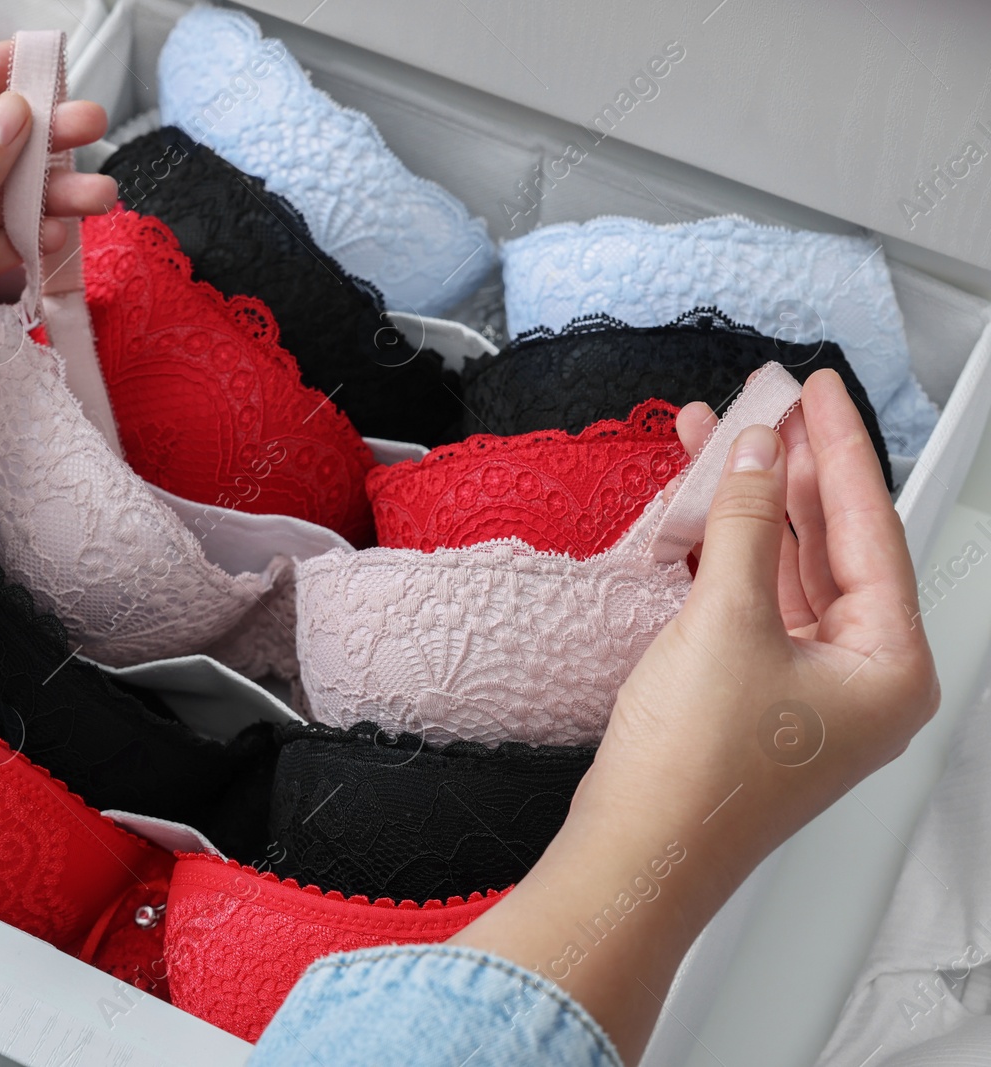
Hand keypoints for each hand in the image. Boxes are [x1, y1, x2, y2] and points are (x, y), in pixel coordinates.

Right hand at [451, 369, 937, 1060]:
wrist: (635, 853)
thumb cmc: (694, 772)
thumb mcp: (725, 621)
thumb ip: (742, 524)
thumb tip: (754, 455)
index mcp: (891, 668)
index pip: (872, 529)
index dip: (840, 448)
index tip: (819, 392)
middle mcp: (863, 680)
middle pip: (835, 545)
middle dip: (792, 471)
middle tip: (768, 405)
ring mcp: (809, 690)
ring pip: (788, 570)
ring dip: (750, 508)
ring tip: (720, 441)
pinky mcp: (756, 695)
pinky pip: (753, 602)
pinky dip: (727, 555)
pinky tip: (701, 513)